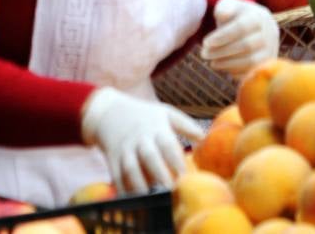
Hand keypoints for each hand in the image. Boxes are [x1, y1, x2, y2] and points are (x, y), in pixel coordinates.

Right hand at [81, 87, 201, 193]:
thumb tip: (205, 137)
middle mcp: (140, 139)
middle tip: (171, 190)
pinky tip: (134, 202)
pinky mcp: (113, 160)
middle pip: (149, 156)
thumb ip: (185, 124)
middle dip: (159, 173)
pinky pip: (117, 177)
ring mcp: (125, 150)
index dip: (176, 160)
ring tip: (152, 200)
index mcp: (155, 127)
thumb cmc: (144, 115)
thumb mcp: (164, 112)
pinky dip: (124, 190)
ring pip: (131, 168)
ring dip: (141, 184)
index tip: (185, 176)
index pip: (167, 143)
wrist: (109, 112)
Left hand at [200, 0, 278, 76]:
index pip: (241, 27)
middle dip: (222, 52)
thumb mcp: (228, 4)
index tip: (205, 42)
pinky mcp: (269, 63)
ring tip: (212, 63)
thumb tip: (222, 15)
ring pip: (251, 62)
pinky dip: (237, 72)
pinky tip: (223, 67)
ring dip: (228, 64)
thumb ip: (224, 7)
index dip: (222, 36)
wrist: (253, 23)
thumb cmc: (235, 14)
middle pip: (247, 46)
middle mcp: (270, 33)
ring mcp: (272, 49)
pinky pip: (254, 72)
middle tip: (204, 54)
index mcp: (259, 16)